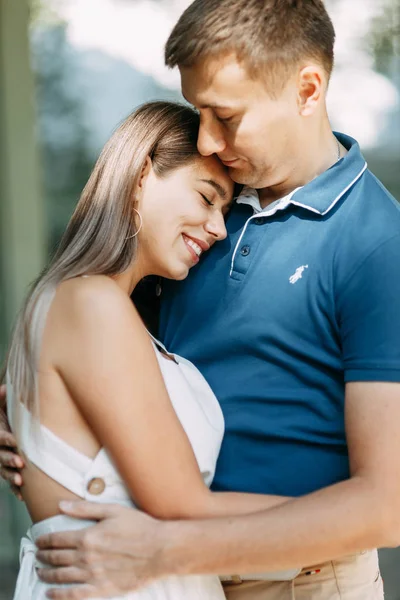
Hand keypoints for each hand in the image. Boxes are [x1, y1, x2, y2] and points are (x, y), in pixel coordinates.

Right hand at [0, 385, 23, 498]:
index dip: (7, 439)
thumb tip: (6, 386)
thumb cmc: (1, 419)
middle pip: (0, 456)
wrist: (0, 432)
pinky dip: (14, 488)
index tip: (16, 440)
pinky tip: (23, 496)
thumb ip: (1, 399)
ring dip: (11, 476)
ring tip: (21, 480)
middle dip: (9, 459)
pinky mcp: (5, 470)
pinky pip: (8, 481)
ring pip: (3, 470)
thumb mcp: (0, 408)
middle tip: (21, 462)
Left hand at [36, 501, 170, 598]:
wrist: (160, 550)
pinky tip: (50, 593)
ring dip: (47, 574)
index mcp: (88, 536)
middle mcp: (87, 557)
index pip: (57, 539)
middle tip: (37, 555)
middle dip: (43, 556)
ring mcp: (94, 575)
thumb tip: (62, 504)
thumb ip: (85, 508)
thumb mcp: (113, 510)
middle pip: (57, 558)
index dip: (45, 540)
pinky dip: (59, 595)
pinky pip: (74, 595)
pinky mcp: (102, 589)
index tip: (38, 541)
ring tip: (40, 571)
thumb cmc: (139, 526)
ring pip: (62, 576)